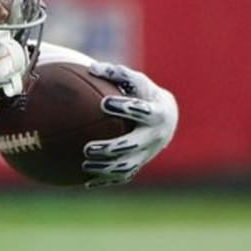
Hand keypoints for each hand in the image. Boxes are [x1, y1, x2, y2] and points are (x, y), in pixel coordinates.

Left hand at [81, 62, 178, 186]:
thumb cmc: (145, 96)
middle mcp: (154, 136)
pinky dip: (105, 180)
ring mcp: (147, 154)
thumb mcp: (137, 82)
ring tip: (84, 163)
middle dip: (110, 148)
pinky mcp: (140, 165)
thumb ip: (117, 74)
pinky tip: (85, 182)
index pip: (141, 111)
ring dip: (105, 168)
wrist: (167, 119)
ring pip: (126, 166)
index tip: (105, 102)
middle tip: (87, 148)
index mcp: (156, 113)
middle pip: (131, 145)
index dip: (124, 107)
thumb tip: (91, 68)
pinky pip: (122, 177)